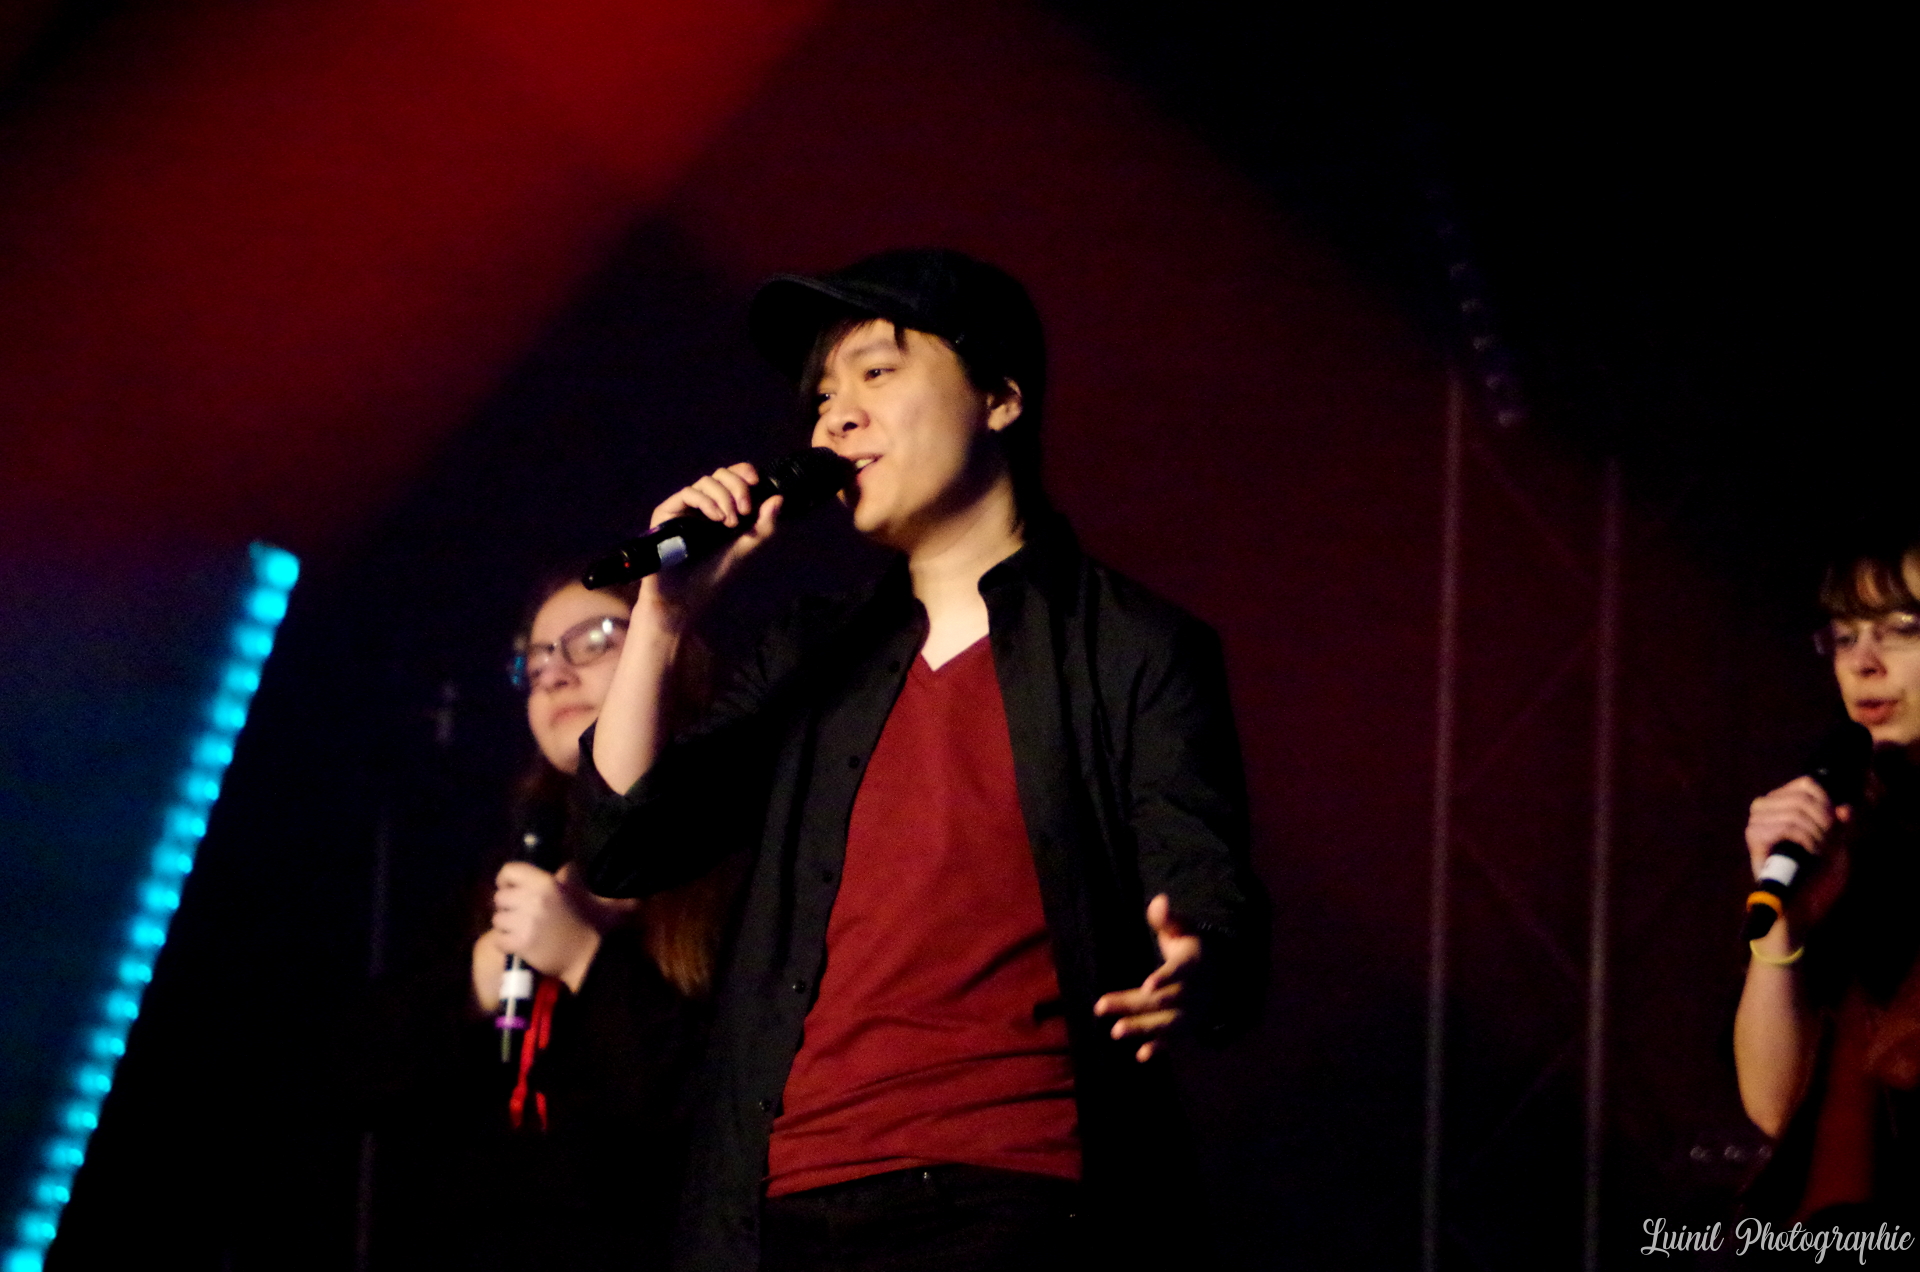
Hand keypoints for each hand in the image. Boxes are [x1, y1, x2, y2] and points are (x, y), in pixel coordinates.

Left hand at [490, 862, 636, 991]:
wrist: (589, 955)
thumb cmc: (585, 921)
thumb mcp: (578, 890)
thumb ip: (565, 875)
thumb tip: (556, 869)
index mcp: (546, 883)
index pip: (509, 871)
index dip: (506, 880)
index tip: (512, 889)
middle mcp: (533, 899)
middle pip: (499, 897)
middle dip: (507, 906)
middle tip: (520, 913)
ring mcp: (525, 923)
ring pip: (497, 919)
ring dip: (506, 926)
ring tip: (520, 930)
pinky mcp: (520, 944)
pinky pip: (498, 939)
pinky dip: (506, 943)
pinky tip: (519, 944)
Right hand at [640, 463, 783, 633]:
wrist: (689, 595)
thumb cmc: (717, 573)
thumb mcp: (748, 547)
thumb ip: (765, 525)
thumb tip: (779, 498)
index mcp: (724, 506)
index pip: (734, 476)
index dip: (745, 471)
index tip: (756, 481)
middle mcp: (705, 503)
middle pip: (722, 474)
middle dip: (738, 487)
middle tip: (745, 511)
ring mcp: (686, 507)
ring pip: (707, 481)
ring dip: (724, 497)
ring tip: (729, 523)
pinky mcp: (667, 511)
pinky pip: (688, 493)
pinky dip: (706, 501)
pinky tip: (716, 518)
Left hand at [1092, 894, 1201, 1062]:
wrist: (1218, 974)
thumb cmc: (1188, 947)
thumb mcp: (1181, 928)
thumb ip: (1166, 919)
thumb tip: (1159, 901)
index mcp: (1194, 963)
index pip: (1180, 971)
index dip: (1166, 978)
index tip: (1147, 985)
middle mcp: (1196, 990)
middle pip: (1164, 1000)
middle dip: (1134, 1004)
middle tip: (1101, 1006)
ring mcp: (1194, 1012)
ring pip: (1168, 1023)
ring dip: (1143, 1029)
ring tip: (1116, 1032)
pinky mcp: (1189, 1027)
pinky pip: (1176, 1041)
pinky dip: (1160, 1048)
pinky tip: (1141, 1056)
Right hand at [1744, 776, 1852, 933]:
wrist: (1801, 912)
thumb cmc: (1816, 882)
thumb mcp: (1837, 849)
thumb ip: (1841, 827)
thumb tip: (1845, 807)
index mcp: (1784, 808)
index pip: (1806, 784)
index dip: (1827, 800)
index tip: (1836, 823)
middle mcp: (1766, 811)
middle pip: (1803, 795)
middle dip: (1824, 820)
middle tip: (1828, 843)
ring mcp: (1758, 824)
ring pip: (1796, 811)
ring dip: (1816, 833)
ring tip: (1818, 852)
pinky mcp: (1755, 839)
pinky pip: (1786, 826)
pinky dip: (1805, 839)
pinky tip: (1809, 854)